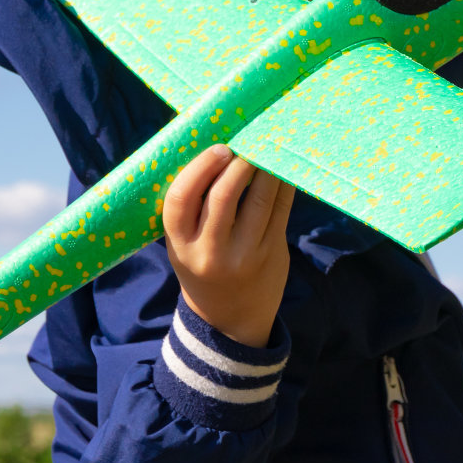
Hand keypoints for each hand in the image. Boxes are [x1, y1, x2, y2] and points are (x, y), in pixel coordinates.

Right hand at [163, 144, 295, 346]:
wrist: (229, 319)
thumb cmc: (202, 266)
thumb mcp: (184, 244)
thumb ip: (193, 208)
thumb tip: (216, 150)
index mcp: (180, 245)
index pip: (181, 199)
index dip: (199, 168)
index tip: (218, 148)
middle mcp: (210, 251)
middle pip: (222, 196)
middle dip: (237, 163)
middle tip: (245, 142)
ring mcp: (245, 254)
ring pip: (258, 199)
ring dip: (264, 167)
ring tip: (266, 146)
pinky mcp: (273, 253)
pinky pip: (281, 208)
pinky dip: (282, 183)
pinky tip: (282, 167)